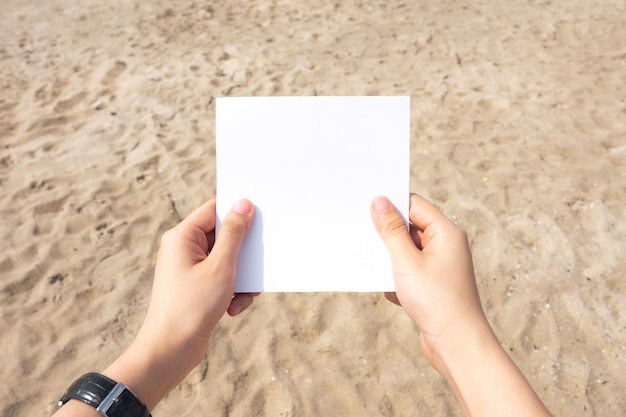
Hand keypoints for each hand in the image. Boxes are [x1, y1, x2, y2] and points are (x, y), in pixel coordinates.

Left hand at [105, 198, 256, 409]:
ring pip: (226, 260)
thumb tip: (243, 204)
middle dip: (242, 253)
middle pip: (223, 236)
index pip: (214, 210)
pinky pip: (222, 279)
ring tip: (243, 294)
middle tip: (256, 262)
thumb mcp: (220, 266)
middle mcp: (183, 249)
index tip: (260, 217)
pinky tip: (233, 308)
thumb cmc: (192, 306)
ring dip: (240, 276)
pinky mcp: (195, 287)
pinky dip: (232, 291)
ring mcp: (188, 269)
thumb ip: (234, 233)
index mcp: (182, 237)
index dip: (237, 211)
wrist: (170, 350)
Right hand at [371, 194, 551, 416]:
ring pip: (405, 251)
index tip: (366, 208)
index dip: (390, 205)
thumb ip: (391, 230)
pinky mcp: (433, 283)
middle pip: (409, 226)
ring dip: (391, 261)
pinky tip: (396, 294)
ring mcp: (440, 265)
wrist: (457, 345)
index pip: (414, 204)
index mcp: (446, 232)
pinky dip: (397, 280)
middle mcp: (446, 245)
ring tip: (387, 275)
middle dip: (388, 236)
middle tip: (367, 239)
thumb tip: (380, 201)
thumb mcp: (407, 262)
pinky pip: (408, 271)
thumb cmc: (437, 301)